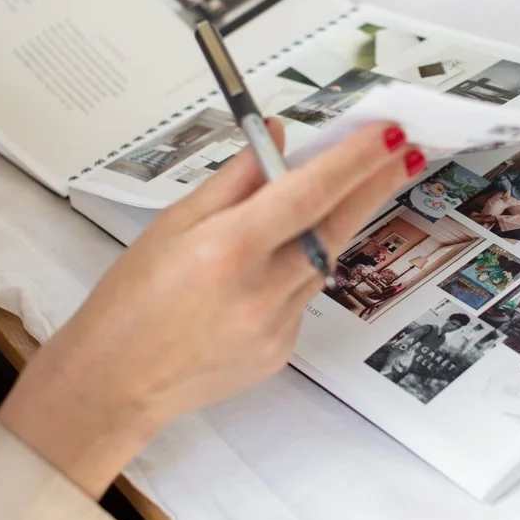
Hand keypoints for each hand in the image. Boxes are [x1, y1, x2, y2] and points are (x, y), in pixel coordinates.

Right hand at [0, 120, 421, 496]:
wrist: (114, 384)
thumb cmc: (130, 300)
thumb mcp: (172, 224)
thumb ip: (234, 179)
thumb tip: (277, 137)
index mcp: (227, 248)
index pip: (310, 193)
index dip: (356, 160)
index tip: (388, 135)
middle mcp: (260, 290)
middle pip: (337, 226)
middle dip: (376, 184)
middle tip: (405, 152)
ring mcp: (276, 326)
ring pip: (321, 262)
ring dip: (329, 227)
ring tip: (319, 203)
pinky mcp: (282, 350)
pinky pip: (303, 297)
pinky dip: (295, 273)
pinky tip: (261, 275)